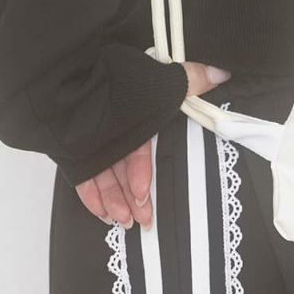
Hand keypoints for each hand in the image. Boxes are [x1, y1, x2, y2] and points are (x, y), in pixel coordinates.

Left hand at [73, 60, 230, 231]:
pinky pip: (83, 180)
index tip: (143, 194)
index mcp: (134, 119)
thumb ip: (190, 82)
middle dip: (133, 197)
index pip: (141, 152)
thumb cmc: (121, 86)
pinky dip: (92, 197)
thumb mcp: (161, 85)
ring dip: (115, 201)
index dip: (143, 175)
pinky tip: (101, 213)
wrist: (72, 83)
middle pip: (125, 171)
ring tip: (122, 221)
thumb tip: (221, 72)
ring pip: (106, 179)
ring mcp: (92, 144)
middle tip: (141, 220)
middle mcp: (114, 133)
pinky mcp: (74, 153)